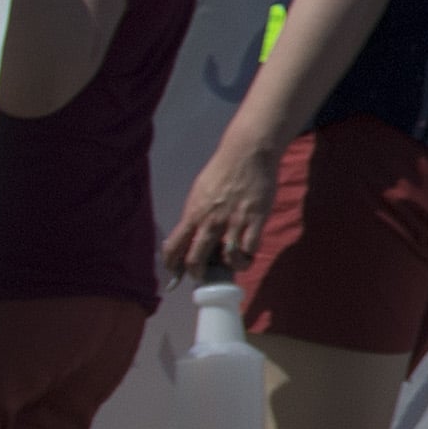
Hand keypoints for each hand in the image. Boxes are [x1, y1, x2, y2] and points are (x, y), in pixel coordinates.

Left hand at [165, 139, 272, 282]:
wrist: (247, 154)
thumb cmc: (222, 172)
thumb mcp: (200, 192)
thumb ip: (195, 215)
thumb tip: (189, 236)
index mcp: (193, 213)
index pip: (173, 246)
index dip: (172, 265)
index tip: (176, 274)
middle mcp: (210, 220)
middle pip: (196, 258)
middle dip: (198, 273)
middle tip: (205, 275)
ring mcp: (233, 221)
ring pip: (228, 258)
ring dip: (230, 267)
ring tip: (234, 263)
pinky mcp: (255, 219)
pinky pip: (250, 248)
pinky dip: (248, 256)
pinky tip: (248, 251)